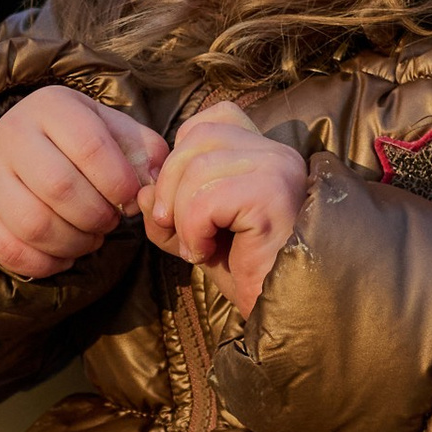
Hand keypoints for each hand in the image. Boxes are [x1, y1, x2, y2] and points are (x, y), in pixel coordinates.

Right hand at [0, 85, 167, 280]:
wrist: (18, 146)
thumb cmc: (78, 143)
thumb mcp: (113, 131)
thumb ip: (144, 152)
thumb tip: (153, 185)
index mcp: (51, 107)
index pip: (91, 146)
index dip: (120, 183)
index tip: (130, 199)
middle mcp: (11, 134)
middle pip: (60, 188)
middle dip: (97, 216)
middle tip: (109, 220)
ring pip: (35, 224)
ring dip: (76, 242)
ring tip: (91, 236)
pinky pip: (12, 252)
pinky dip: (49, 261)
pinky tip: (66, 250)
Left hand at [143, 99, 307, 314]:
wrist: (288, 311)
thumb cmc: (251, 275)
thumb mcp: (198, 236)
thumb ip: (169, 209)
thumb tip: (143, 189)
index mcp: (265, 153)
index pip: (212, 120)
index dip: (182, 154)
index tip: (180, 202)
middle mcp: (278, 153)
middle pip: (198, 137)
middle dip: (170, 185)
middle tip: (175, 230)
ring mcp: (278, 169)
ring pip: (198, 167)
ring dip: (182, 216)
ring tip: (197, 247)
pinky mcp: (272, 194)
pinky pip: (206, 199)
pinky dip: (194, 230)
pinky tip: (208, 253)